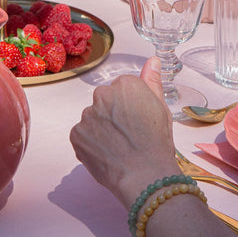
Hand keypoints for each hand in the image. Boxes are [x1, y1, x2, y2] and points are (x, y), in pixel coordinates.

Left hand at [70, 58, 179, 208]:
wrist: (144, 175)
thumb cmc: (157, 143)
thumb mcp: (161, 109)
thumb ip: (153, 82)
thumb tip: (152, 61)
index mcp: (126, 85)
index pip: (123, 88)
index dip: (131, 106)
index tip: (138, 120)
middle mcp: (103, 94)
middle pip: (105, 100)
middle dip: (113, 114)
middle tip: (127, 134)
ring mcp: (87, 115)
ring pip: (93, 118)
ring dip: (100, 128)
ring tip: (117, 147)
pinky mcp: (76, 134)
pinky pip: (82, 134)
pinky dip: (91, 143)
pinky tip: (106, 154)